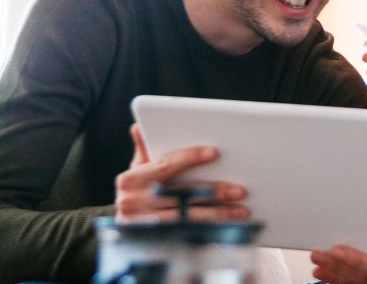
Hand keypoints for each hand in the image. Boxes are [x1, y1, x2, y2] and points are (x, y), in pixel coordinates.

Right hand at [114, 124, 247, 222]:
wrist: (125, 229)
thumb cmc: (138, 192)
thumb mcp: (137, 171)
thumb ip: (144, 150)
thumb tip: (139, 125)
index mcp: (130, 180)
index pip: (166, 165)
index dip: (190, 157)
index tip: (214, 152)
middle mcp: (133, 202)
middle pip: (182, 194)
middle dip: (214, 191)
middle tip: (240, 190)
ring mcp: (144, 224)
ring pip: (188, 217)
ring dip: (218, 214)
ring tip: (242, 210)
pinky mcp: (154, 240)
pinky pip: (188, 234)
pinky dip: (210, 229)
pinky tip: (228, 226)